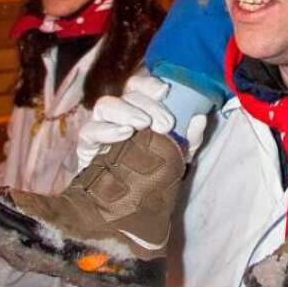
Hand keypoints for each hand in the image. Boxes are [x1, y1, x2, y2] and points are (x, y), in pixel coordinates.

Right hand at [76, 73, 206, 170]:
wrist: (130, 202)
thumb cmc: (154, 169)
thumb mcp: (178, 153)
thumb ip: (190, 136)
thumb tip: (200, 118)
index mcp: (140, 108)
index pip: (140, 85)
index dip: (150, 84)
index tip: (165, 91)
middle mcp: (119, 113)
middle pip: (128, 94)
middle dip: (149, 105)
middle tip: (165, 124)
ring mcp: (101, 126)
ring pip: (106, 105)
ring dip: (126, 111)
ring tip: (142, 125)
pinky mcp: (88, 145)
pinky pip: (89, 130)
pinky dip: (106, 129)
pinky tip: (124, 135)